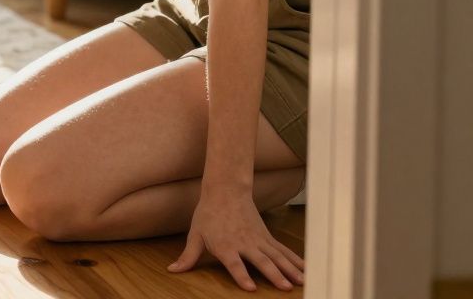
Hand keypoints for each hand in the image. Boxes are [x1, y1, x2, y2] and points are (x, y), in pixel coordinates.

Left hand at [169, 186, 304, 291]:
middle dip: (274, 274)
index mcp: (225, 246)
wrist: (225, 191)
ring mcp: (258, 240)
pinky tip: (306, 270)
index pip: (234, 263)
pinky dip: (295, 260)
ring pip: (277, 256)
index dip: (242, 275)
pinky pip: (283, 251)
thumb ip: (188, 256)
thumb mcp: (195, 235)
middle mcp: (244, 244)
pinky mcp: (267, 237)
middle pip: (262, 261)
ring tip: (302, 282)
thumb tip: (172, 270)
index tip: (250, 287)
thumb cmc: (208, 214)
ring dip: (290, 269)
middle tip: (285, 287)